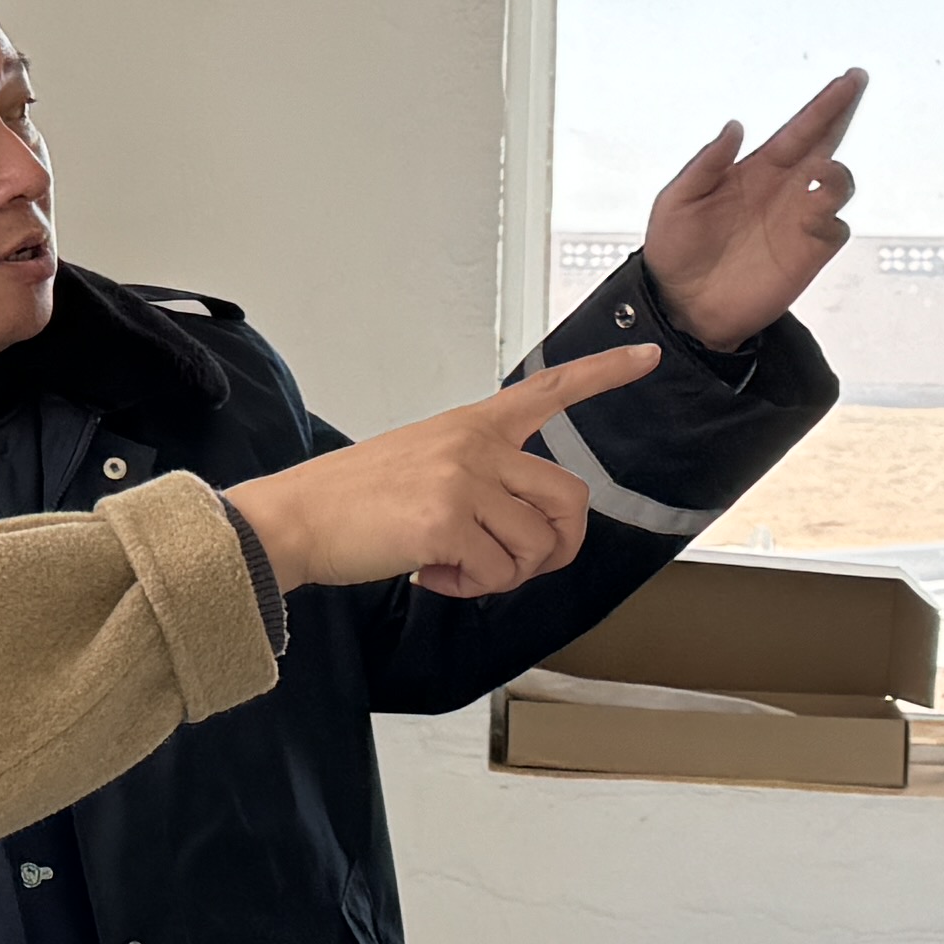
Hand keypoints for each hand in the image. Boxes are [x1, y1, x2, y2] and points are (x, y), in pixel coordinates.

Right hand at [226, 348, 659, 600]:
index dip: (605, 373)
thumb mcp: (421, 460)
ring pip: (536, 546)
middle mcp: (475, 447)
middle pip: (569, 499)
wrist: (295, 520)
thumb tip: (520, 528)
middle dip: (556, 547)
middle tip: (514, 564)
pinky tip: (431, 575)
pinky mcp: (447, 523)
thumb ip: (477, 475)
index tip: (647, 355)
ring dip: (506, 575)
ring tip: (458, 569)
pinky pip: (497, 574)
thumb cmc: (351, 499)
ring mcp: (463, 482)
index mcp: (471, 425)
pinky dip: (469, 589)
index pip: (549, 390)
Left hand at [643, 68, 867, 350]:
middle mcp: (784, 189)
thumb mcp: (677, 201)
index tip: (847, 80)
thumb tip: (735, 127)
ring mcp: (799, 221)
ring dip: (837, 173)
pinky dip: (831, 218)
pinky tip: (813, 215)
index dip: (823, 105)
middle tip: (855, 85)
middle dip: (841, 115)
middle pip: (825, 144)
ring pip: (837, 185)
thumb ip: (706, 164)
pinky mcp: (808, 254)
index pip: (797, 130)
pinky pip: (835, 229)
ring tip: (821, 169)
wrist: (681, 305)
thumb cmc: (674, 250)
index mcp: (756, 169)